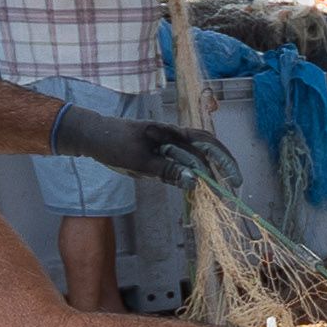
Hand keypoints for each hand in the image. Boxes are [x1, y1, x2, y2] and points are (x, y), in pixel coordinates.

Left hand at [51, 104, 240, 193]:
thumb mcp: (139, 162)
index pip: (207, 144)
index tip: (234, 180)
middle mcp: (173, 136)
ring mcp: (167, 144)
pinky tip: (195, 188)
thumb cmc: (114, 145)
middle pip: (207, 149)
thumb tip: (195, 181)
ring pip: (196, 157)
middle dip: (223, 167)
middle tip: (234, 187)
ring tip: (217, 193)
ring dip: (209, 173)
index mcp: (172, 133)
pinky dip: (192, 175)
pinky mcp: (160, 153)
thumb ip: (168, 171)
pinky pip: (182, 163)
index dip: (224, 161)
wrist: (92, 137)